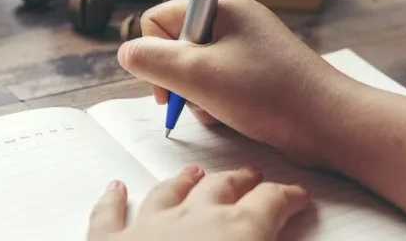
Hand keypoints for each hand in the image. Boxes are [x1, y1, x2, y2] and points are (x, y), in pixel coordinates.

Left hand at [88, 166, 308, 240]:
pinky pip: (109, 215)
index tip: (296, 194)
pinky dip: (112, 200)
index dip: (287, 197)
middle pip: (221, 188)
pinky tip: (115, 188)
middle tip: (252, 176)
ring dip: (184, 181)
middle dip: (239, 180)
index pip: (270, 203)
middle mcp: (192, 219)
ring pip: (169, 192)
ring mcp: (147, 227)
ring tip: (194, 172)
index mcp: (237, 232)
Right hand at [117, 0, 362, 166]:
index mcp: (218, 5)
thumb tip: (126, 53)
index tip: (167, 88)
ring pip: (193, 67)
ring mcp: (244, 43)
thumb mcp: (196, 75)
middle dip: (178, 79)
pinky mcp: (254, 67)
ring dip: (196, 94)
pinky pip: (215, 79)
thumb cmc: (267, 93)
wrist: (329, 124)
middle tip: (195, 101)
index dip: (154, 55)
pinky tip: (231, 115)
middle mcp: (231, 18)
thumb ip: (150, 60)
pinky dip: (214, 100)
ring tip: (219, 109)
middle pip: (175, 45)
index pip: (157, 20)